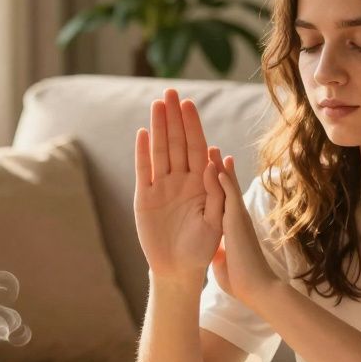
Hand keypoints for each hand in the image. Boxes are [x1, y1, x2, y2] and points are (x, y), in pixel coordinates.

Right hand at [133, 88, 222, 284]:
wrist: (179, 269)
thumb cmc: (203, 247)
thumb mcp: (218, 220)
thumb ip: (218, 191)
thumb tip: (213, 159)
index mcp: (201, 183)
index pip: (196, 147)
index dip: (193, 125)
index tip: (189, 104)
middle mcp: (181, 180)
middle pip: (176, 143)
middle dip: (174, 118)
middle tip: (170, 92)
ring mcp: (162, 187)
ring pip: (159, 151)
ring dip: (158, 128)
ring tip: (157, 105)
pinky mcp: (145, 198)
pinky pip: (143, 170)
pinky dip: (142, 152)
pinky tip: (142, 133)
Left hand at [204, 148, 280, 307]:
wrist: (256, 289)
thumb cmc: (241, 280)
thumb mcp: (224, 261)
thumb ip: (221, 252)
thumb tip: (216, 253)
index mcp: (232, 226)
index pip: (222, 199)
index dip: (217, 184)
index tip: (209, 169)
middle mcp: (236, 217)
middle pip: (225, 186)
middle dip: (218, 168)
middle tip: (212, 149)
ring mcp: (238, 216)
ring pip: (227, 185)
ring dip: (218, 165)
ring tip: (212, 147)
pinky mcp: (237, 220)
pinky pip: (228, 194)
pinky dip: (222, 178)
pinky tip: (214, 163)